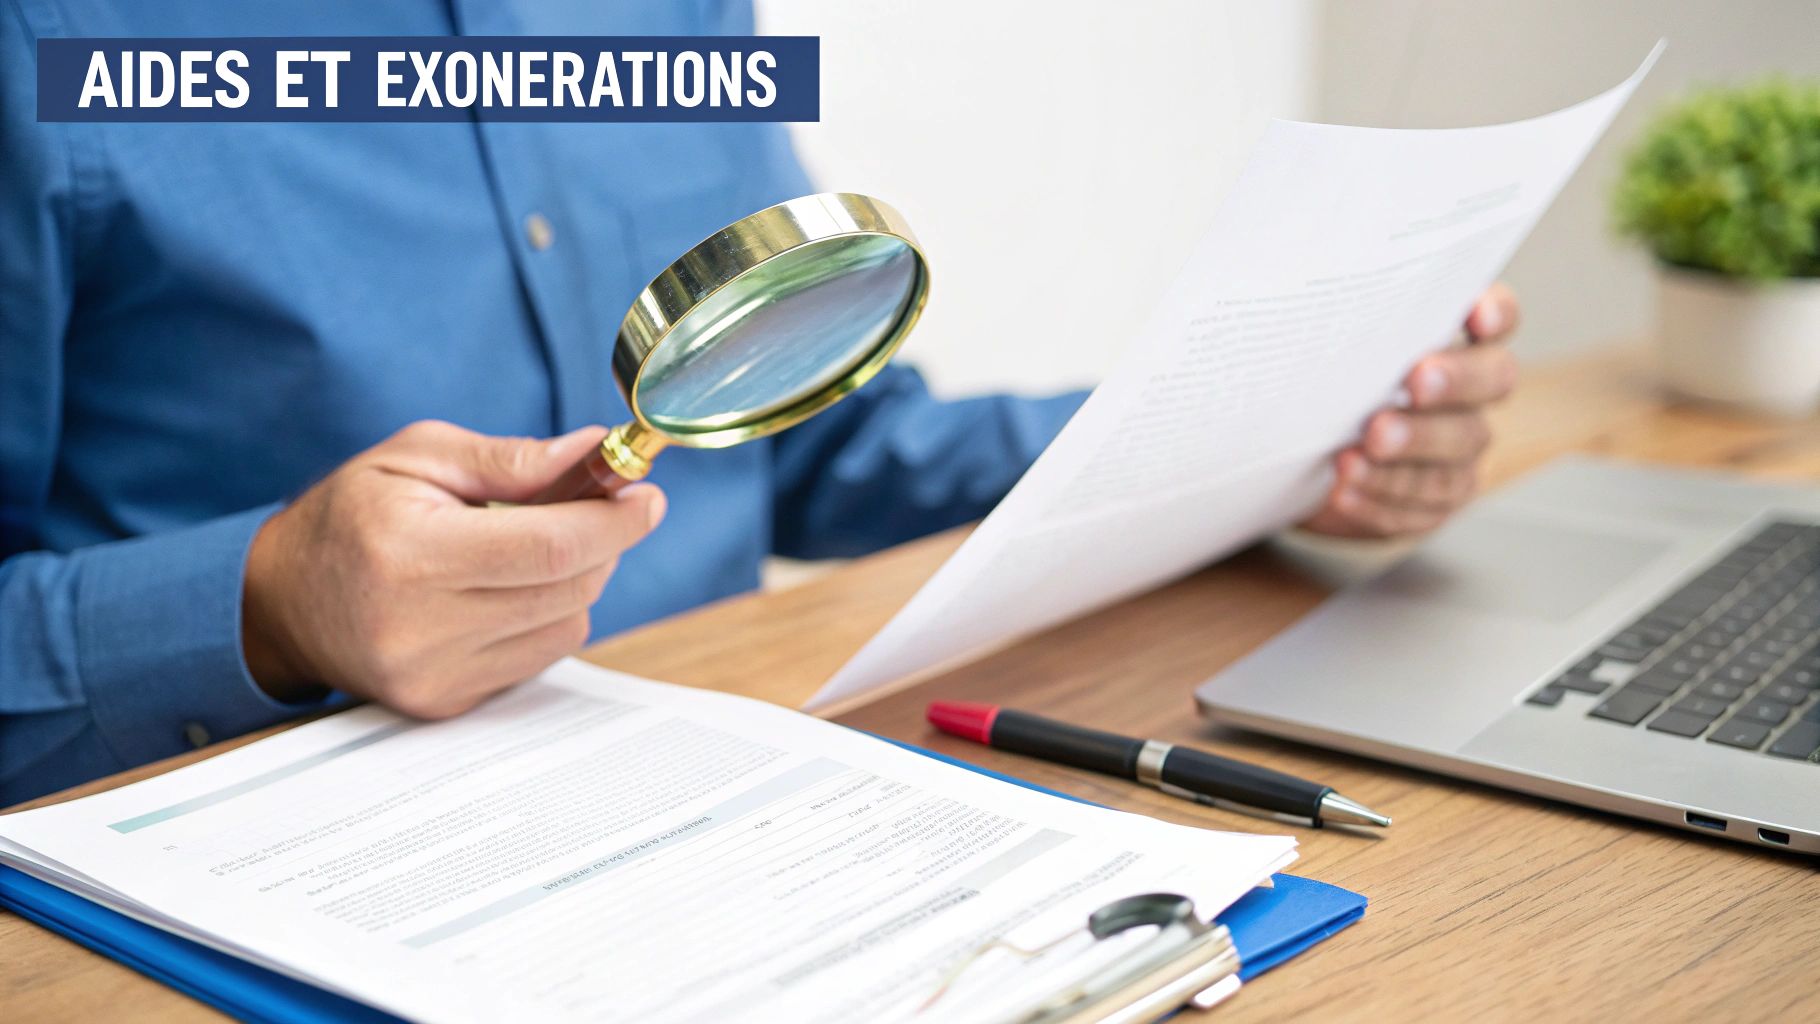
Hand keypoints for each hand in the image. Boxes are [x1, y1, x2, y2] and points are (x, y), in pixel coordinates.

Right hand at [242, 421, 665, 717]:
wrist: (281, 602)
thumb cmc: (350, 515)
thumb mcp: (417, 457)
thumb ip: (511, 459)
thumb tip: (595, 454)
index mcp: (412, 554)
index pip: (551, 548)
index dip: (615, 521)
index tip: (647, 495)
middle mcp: (422, 627)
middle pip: (569, 587)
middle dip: (604, 540)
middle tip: (598, 504)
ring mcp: (434, 675)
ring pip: (566, 624)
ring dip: (576, 579)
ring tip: (534, 546)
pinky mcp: (446, 704)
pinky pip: (540, 657)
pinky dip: (547, 616)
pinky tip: (509, 590)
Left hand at [1301, 283, 1519, 537]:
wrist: (1291, 457)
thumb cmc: (1317, 382)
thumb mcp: (1318, 339)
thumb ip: (1330, 308)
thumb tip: (1288, 264)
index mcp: (1451, 339)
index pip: (1497, 314)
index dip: (1495, 312)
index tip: (1475, 315)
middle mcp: (1469, 393)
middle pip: (1492, 381)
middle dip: (1454, 382)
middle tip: (1414, 382)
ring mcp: (1457, 450)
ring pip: (1454, 453)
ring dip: (1407, 452)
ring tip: (1357, 453)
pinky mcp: (1432, 501)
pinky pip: (1418, 507)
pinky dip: (1379, 500)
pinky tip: (1344, 491)